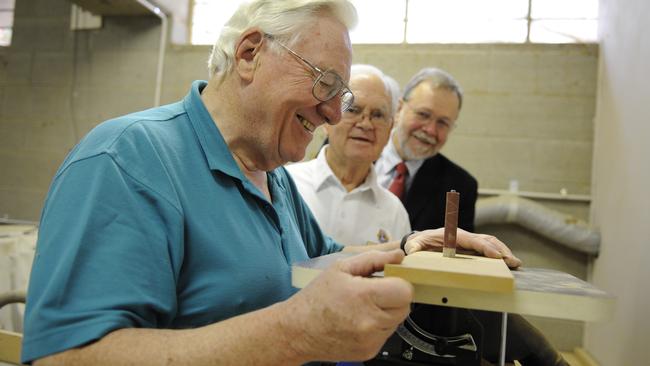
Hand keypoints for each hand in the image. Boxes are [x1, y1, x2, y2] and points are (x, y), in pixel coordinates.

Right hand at [283, 250, 413, 361]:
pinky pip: (386, 334)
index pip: (405, 290)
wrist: (297, 331)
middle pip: (405, 306)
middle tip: (374, 292)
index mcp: (364, 296)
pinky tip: (359, 320)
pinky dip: (378, 326)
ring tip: (363, 307)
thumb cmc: (316, 298)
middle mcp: (370, 322)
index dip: (399, 282)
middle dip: (394, 297)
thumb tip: (398, 255)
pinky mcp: (370, 352)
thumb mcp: (341, 268)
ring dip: (387, 312)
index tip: (388, 280)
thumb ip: (373, 259)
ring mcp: (371, 340)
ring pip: (397, 321)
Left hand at [405, 229, 521, 268]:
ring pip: (490, 243)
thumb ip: (413, 247)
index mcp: (452, 234)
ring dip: (503, 252)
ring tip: (515, 263)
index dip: (484, 247)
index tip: (496, 256)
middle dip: (500, 249)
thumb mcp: (414, 245)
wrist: (421, 241)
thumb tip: (412, 251)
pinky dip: (500, 254)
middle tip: (512, 261)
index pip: (472, 240)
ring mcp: (469, 241)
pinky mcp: (472, 248)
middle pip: (486, 240)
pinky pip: (488, 249)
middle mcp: (463, 236)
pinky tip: (509, 262)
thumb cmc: (419, 243)